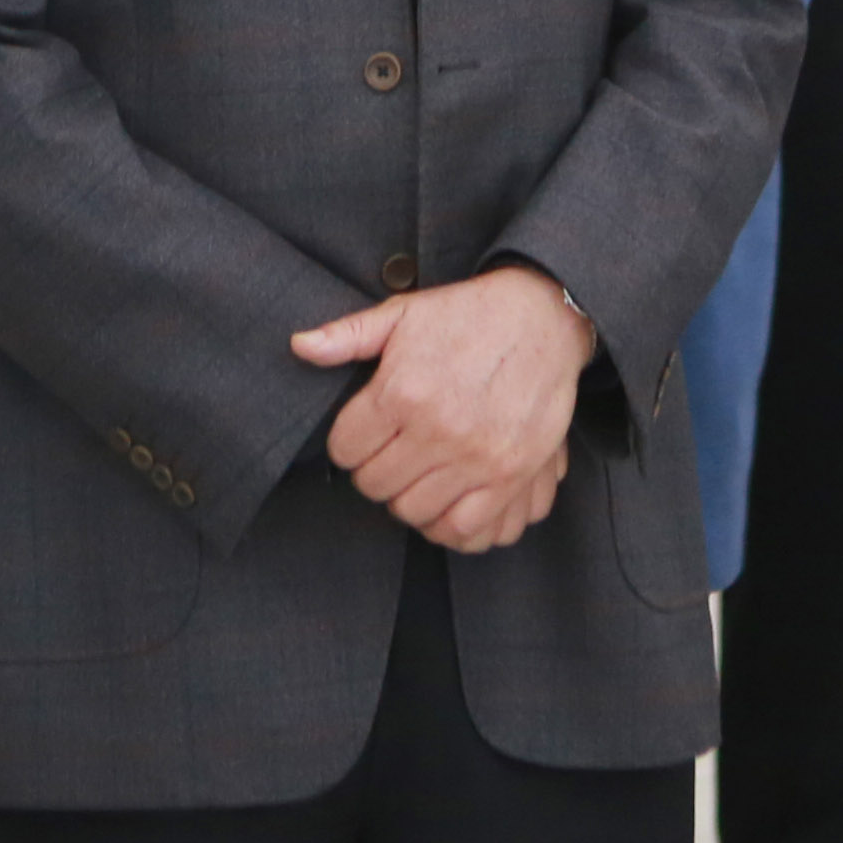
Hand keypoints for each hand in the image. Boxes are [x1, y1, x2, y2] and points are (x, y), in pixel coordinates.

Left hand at [290, 268, 595, 552]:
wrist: (543, 318)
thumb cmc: (468, 315)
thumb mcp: (403, 314)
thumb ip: (347, 335)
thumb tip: (299, 346)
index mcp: (402, 391)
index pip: (345, 450)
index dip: (348, 443)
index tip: (364, 433)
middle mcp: (437, 430)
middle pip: (375, 486)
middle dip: (374, 471)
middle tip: (391, 453)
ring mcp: (477, 457)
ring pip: (413, 512)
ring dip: (409, 497)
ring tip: (418, 474)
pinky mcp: (512, 476)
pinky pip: (464, 529)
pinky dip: (448, 524)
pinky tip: (446, 499)